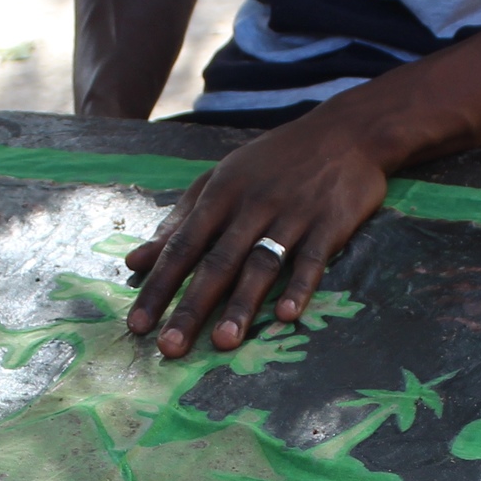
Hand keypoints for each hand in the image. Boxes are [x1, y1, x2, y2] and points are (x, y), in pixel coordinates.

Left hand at [124, 106, 396, 356]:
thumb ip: (179, 221)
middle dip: (191, 307)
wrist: (345, 132)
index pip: (182, 247)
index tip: (138, 324)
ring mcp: (291, 215)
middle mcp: (251, 206)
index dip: (158, 286)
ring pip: (261, 265)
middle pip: (217, 263)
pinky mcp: (329, 223)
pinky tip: (288, 316)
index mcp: (220, 195)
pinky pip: (311, 260)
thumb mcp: (221, 179)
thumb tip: (135, 260)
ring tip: (224, 342)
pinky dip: (300, 287)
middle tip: (170, 348)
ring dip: (241, 305)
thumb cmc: (274, 162)